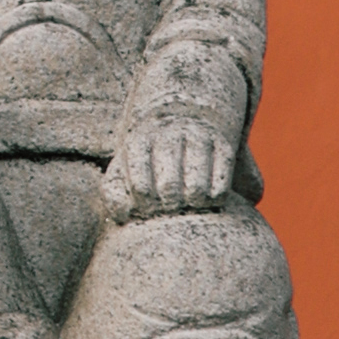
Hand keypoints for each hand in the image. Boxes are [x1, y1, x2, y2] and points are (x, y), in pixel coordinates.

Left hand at [105, 127, 237, 219]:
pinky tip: (205, 195)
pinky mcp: (224, 146)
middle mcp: (169, 134)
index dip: (145, 206)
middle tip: (170, 206)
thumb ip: (114, 196)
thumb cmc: (147, 160)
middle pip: (169, 189)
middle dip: (168, 207)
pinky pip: (222, 187)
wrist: (181, 122)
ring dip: (192, 205)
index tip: (148, 207)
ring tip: (187, 202)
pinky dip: (214, 200)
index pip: (141, 188)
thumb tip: (124, 216)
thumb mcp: (123, 171)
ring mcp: (199, 137)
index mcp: (139, 141)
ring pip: (197, 190)